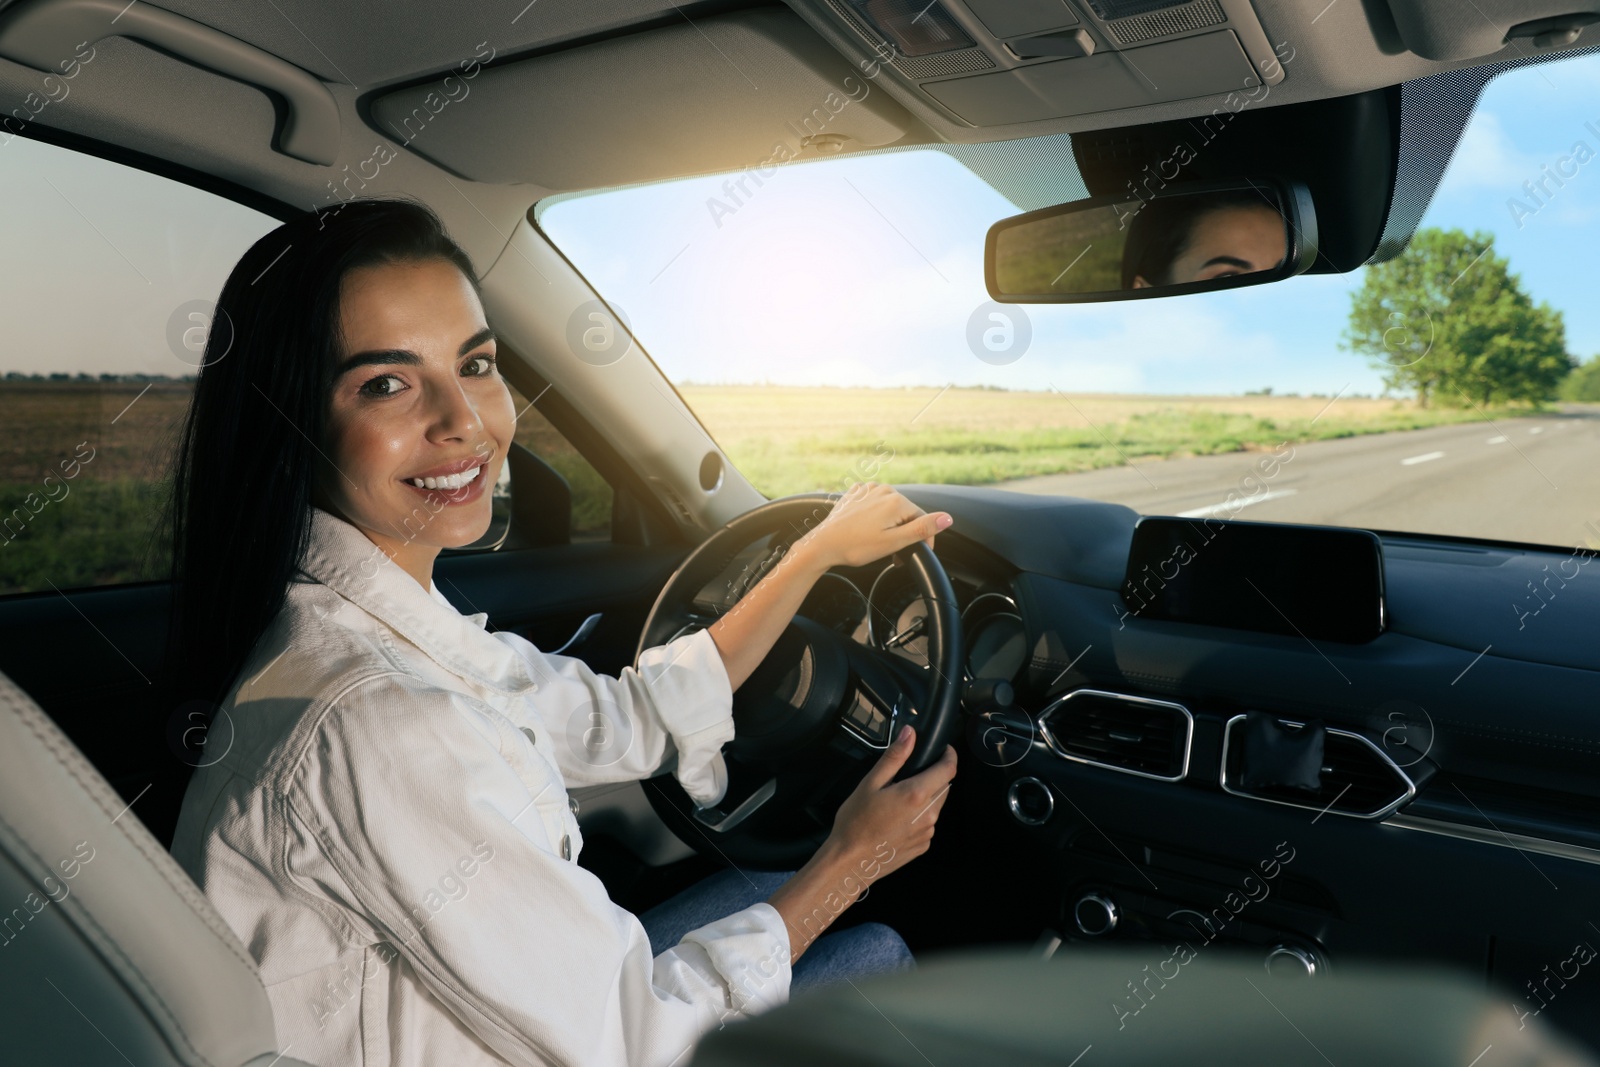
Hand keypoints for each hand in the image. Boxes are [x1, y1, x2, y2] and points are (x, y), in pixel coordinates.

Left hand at [799, 483, 952, 569]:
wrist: (822, 544)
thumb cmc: (855, 546)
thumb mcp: (894, 542)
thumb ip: (922, 529)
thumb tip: (948, 518)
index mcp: (897, 501)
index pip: (923, 519)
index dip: (923, 540)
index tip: (912, 556)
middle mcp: (884, 489)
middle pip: (907, 514)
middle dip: (905, 533)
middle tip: (893, 555)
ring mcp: (868, 489)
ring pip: (891, 509)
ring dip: (890, 526)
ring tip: (877, 544)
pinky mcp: (856, 494)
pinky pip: (874, 504)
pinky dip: (875, 517)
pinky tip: (866, 530)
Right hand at [825, 725, 957, 883]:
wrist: (850, 862)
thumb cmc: (855, 822)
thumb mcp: (870, 783)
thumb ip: (894, 757)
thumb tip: (910, 734)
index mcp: (916, 795)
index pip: (948, 769)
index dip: (950, 756)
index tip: (945, 750)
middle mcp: (928, 815)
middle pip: (944, 787)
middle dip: (935, 777)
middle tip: (910, 776)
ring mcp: (927, 832)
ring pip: (936, 806)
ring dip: (927, 798)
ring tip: (898, 801)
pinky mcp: (922, 846)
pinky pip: (928, 824)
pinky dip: (919, 817)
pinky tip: (897, 819)